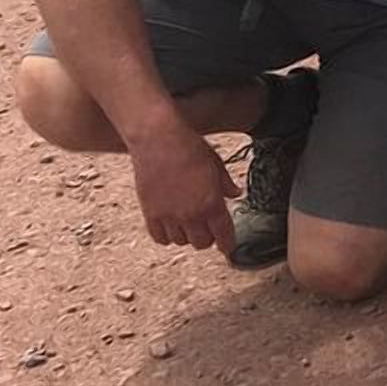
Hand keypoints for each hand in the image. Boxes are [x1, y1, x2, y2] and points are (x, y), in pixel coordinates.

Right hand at [128, 124, 240, 254]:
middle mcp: (191, 214)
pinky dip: (167, 235)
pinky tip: (171, 225)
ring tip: (188, 222)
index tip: (228, 247)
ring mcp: (169, 216)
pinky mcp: (150, 213)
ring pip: (181, 242)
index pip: (224, 236)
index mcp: (211, 203)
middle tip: (208, 227)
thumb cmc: (189, 147)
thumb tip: (235, 194)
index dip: (227, 244)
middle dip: (208, 237)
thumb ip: (226, 184)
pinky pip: (160, 238)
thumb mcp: (216, 164)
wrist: (158, 139)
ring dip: (187, 235)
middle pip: (202, 243)